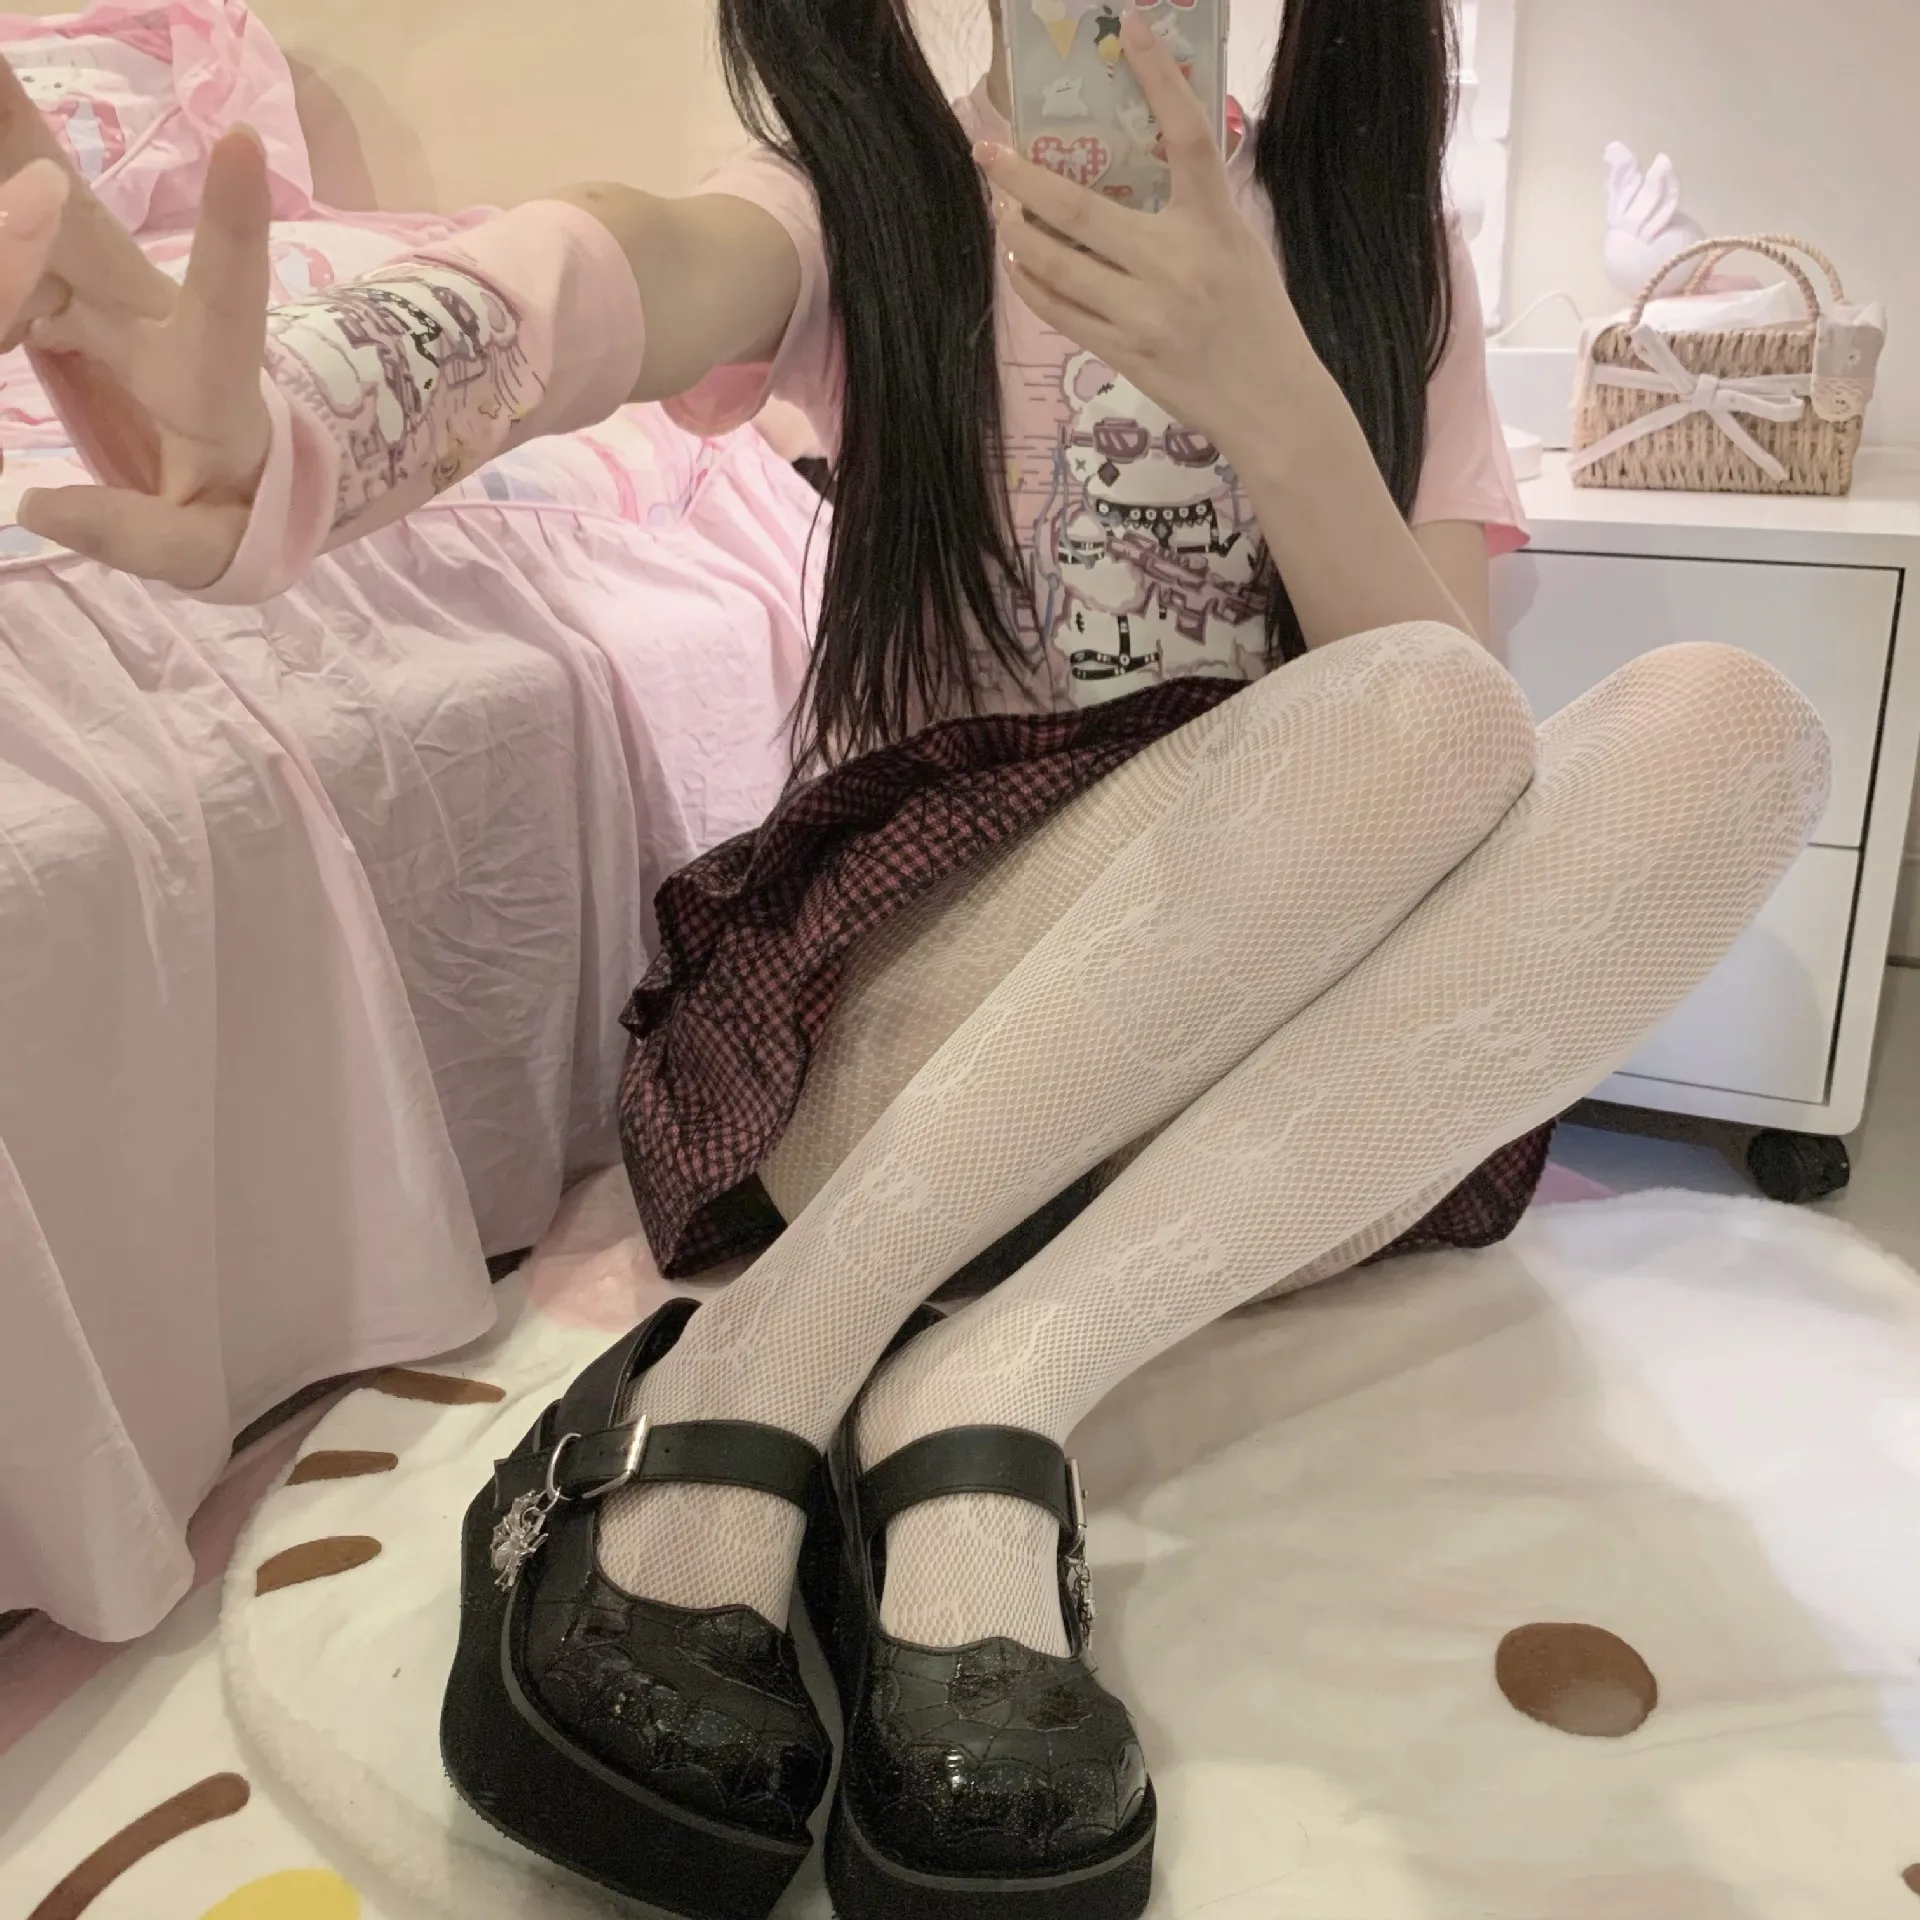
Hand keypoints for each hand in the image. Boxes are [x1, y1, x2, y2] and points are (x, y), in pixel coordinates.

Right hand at [0, 56, 272, 589]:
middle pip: (80, 222)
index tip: (240, 143)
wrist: (235, 482)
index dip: (232, 221)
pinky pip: (9, 258)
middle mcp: (153, 312)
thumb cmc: (237, 510)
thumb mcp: (211, 550)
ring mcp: (101, 296)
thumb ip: (142, 539)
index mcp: (210, 370)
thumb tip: (35, 505)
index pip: (228, 291)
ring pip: (28, 222)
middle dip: (22, 134)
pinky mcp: (60, 296)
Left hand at [979, 11, 1321, 462]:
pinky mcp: (1124, 352)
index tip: (1130, 29)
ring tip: (1002, 209)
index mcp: (1214, 225)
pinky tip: (1019, 263)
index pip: (1186, 136)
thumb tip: (1145, 171)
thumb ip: (1197, 210)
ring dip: (1018, 232)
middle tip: (988, 150)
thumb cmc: (1260, 321)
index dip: (1158, 78)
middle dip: (1022, 176)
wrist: (1271, 404)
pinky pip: (1060, 311)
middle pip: (1080, 208)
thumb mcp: (1242, 248)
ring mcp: (1143, 313)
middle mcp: (1174, 264)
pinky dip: (1032, 282)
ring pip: (1056, 263)